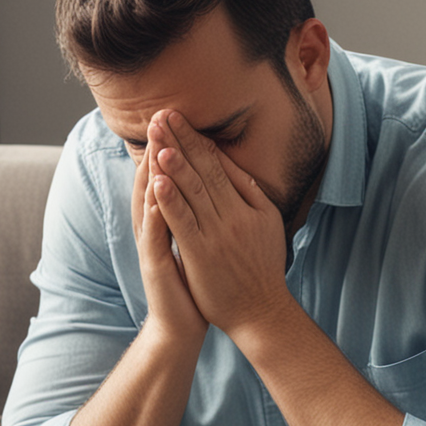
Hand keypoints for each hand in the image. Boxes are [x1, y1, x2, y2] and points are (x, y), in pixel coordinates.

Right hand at [130, 126, 206, 345]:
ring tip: (156, 144)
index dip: (170, 147)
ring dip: (151, 173)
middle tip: (159, 117)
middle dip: (157, 148)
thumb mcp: (196, 240)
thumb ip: (196, 213)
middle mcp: (154, 229)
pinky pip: (154, 235)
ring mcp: (151, 247)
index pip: (167, 177)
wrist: (181, 325)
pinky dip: (155, 213)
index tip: (176, 118)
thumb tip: (207, 185)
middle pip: (154, 181)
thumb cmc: (194, 282)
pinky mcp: (154, 266)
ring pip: (149, 203)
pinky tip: (158, 193)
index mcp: (167, 221)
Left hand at [148, 110, 293, 338]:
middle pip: (202, 170)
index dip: (195, 139)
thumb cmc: (262, 266)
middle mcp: (232, 214)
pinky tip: (157, 181)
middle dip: (180, 141)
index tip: (178, 117)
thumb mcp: (268, 222)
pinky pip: (183, 222)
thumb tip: (232, 163)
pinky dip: (170, 200)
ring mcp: (216, 234)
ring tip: (159, 137)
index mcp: (247, 204)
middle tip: (161, 115)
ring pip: (192, 191)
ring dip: (173, 162)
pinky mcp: (201, 254)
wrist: (260, 310)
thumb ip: (250, 191)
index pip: (216, 164)